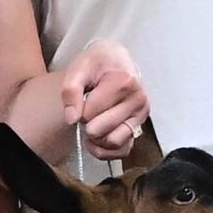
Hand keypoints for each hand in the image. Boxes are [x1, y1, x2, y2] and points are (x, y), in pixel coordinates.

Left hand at [61, 42, 147, 162]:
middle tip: (86, 110)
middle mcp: (138, 100)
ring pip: (112, 142)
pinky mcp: (139, 128)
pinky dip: (105, 151)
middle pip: (99, 129)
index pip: (90, 112)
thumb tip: (72, 119)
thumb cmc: (96, 64)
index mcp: (124, 82)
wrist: (115, 61)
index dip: (79, 109)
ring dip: (95, 139)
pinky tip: (96, 140)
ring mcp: (141, 116)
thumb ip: (71, 91)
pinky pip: (122, 151)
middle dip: (86, 123)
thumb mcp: (79, 68)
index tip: (84, 97)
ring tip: (91, 124)